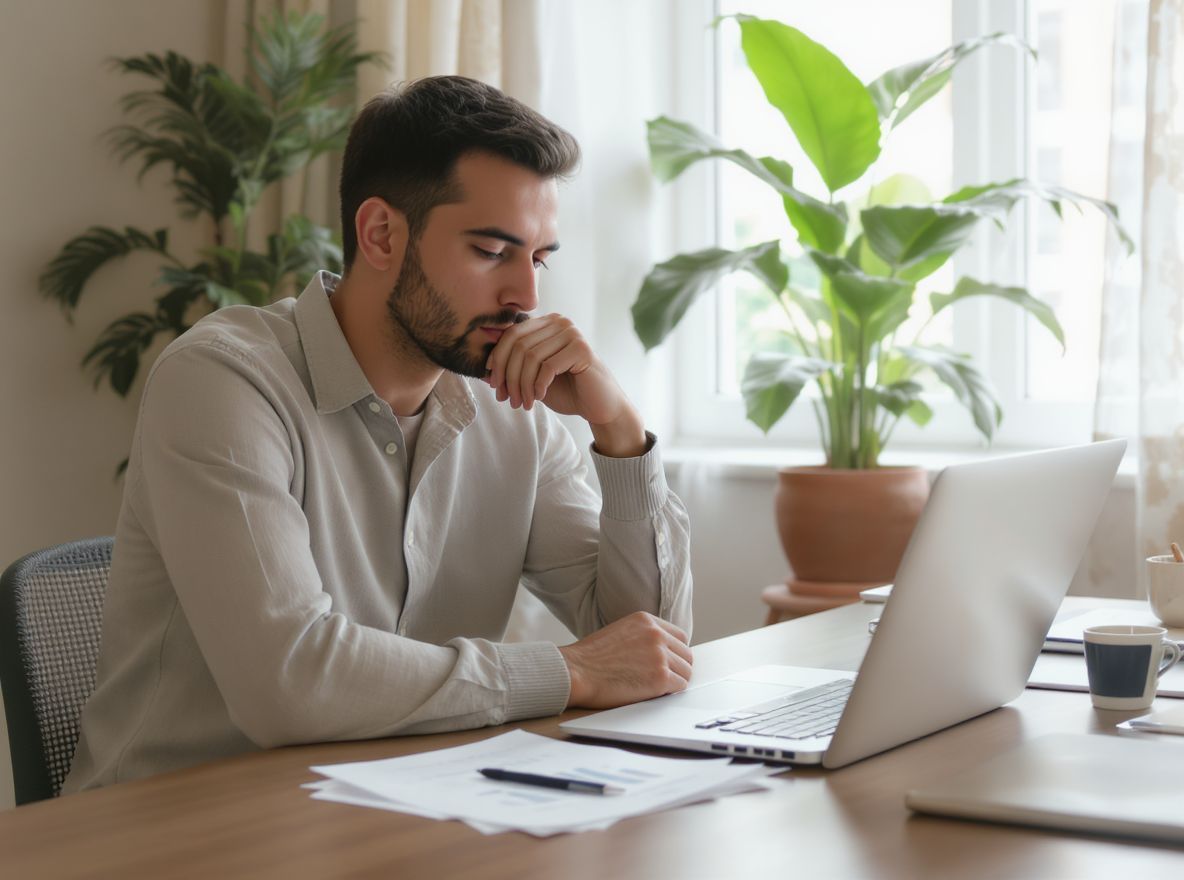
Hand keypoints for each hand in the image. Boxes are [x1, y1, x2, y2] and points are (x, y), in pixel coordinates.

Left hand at [483, 313, 646, 456]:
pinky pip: (547, 367)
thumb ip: (513, 369)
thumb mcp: (532, 379)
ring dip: (522, 385)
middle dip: (508, 375)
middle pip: (519, 345)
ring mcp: (572, 333)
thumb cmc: (566, 390)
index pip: (512, 334)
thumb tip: (483, 370)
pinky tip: (538, 398)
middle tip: (507, 398)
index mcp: (546, 323)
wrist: (598, 405)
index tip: (493, 383)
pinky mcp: (582, 350)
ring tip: (522, 403)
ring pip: (531, 357)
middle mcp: (559, 322)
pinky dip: (538, 385)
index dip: (498, 358)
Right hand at [558, 612, 692, 708]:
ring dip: (674, 681)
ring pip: (686, 671)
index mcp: (646, 620)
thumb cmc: (590, 658)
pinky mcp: (660, 677)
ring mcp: (660, 655)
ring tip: (654, 687)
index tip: (669, 663)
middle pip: (686, 654)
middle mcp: (656, 634)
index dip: (675, 653)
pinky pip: (680, 686)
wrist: (575, 671)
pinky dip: (670, 692)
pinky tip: (653, 693)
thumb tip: (662, 652)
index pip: (680, 636)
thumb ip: (643, 637)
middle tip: (664, 679)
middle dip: (678, 668)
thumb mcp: (621, 632)